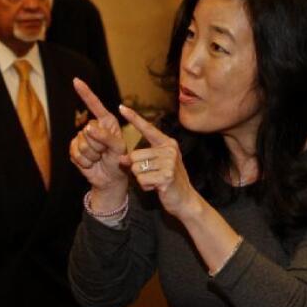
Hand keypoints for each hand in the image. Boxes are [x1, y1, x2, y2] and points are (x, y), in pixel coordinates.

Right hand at [69, 78, 128, 203]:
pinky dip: (84, 162)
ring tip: (99, 159)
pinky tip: (90, 164)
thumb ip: (106, 137)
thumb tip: (88, 127)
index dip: (85, 92)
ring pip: (81, 143)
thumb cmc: (118, 161)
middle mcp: (93, 127)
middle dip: (98, 146)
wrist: (110, 179)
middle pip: (88, 131)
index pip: (94, 105)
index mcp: (106, 122)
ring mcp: (82, 138)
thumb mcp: (118, 148)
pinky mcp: (74, 150)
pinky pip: (74, 153)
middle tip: (105, 153)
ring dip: (92, 155)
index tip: (76, 81)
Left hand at [118, 105, 201, 221]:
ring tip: (155, 181)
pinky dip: (146, 186)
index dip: (133, 118)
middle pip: (134, 155)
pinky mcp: (167, 176)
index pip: (147, 128)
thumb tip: (122, 158)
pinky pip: (142, 180)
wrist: (185, 199)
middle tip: (151, 175)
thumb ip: (139, 159)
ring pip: (136, 168)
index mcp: (167, 143)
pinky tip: (157, 187)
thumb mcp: (154, 166)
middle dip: (137, 169)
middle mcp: (169, 149)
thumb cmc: (168, 180)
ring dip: (141, 178)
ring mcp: (169, 162)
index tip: (121, 107)